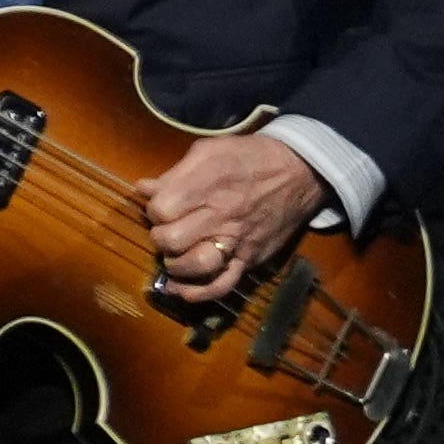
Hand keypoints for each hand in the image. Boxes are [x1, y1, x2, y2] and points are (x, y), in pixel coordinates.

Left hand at [138, 131, 325, 310]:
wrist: (300, 172)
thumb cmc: (250, 157)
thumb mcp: (210, 151)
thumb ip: (174, 173)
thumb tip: (143, 189)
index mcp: (207, 182)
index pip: (160, 209)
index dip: (154, 210)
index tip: (163, 207)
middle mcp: (221, 214)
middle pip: (171, 239)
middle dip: (160, 237)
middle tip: (168, 231)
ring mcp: (237, 240)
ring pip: (194, 265)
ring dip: (175, 265)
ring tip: (175, 256)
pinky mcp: (250, 258)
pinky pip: (222, 284)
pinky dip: (198, 292)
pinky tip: (182, 290)